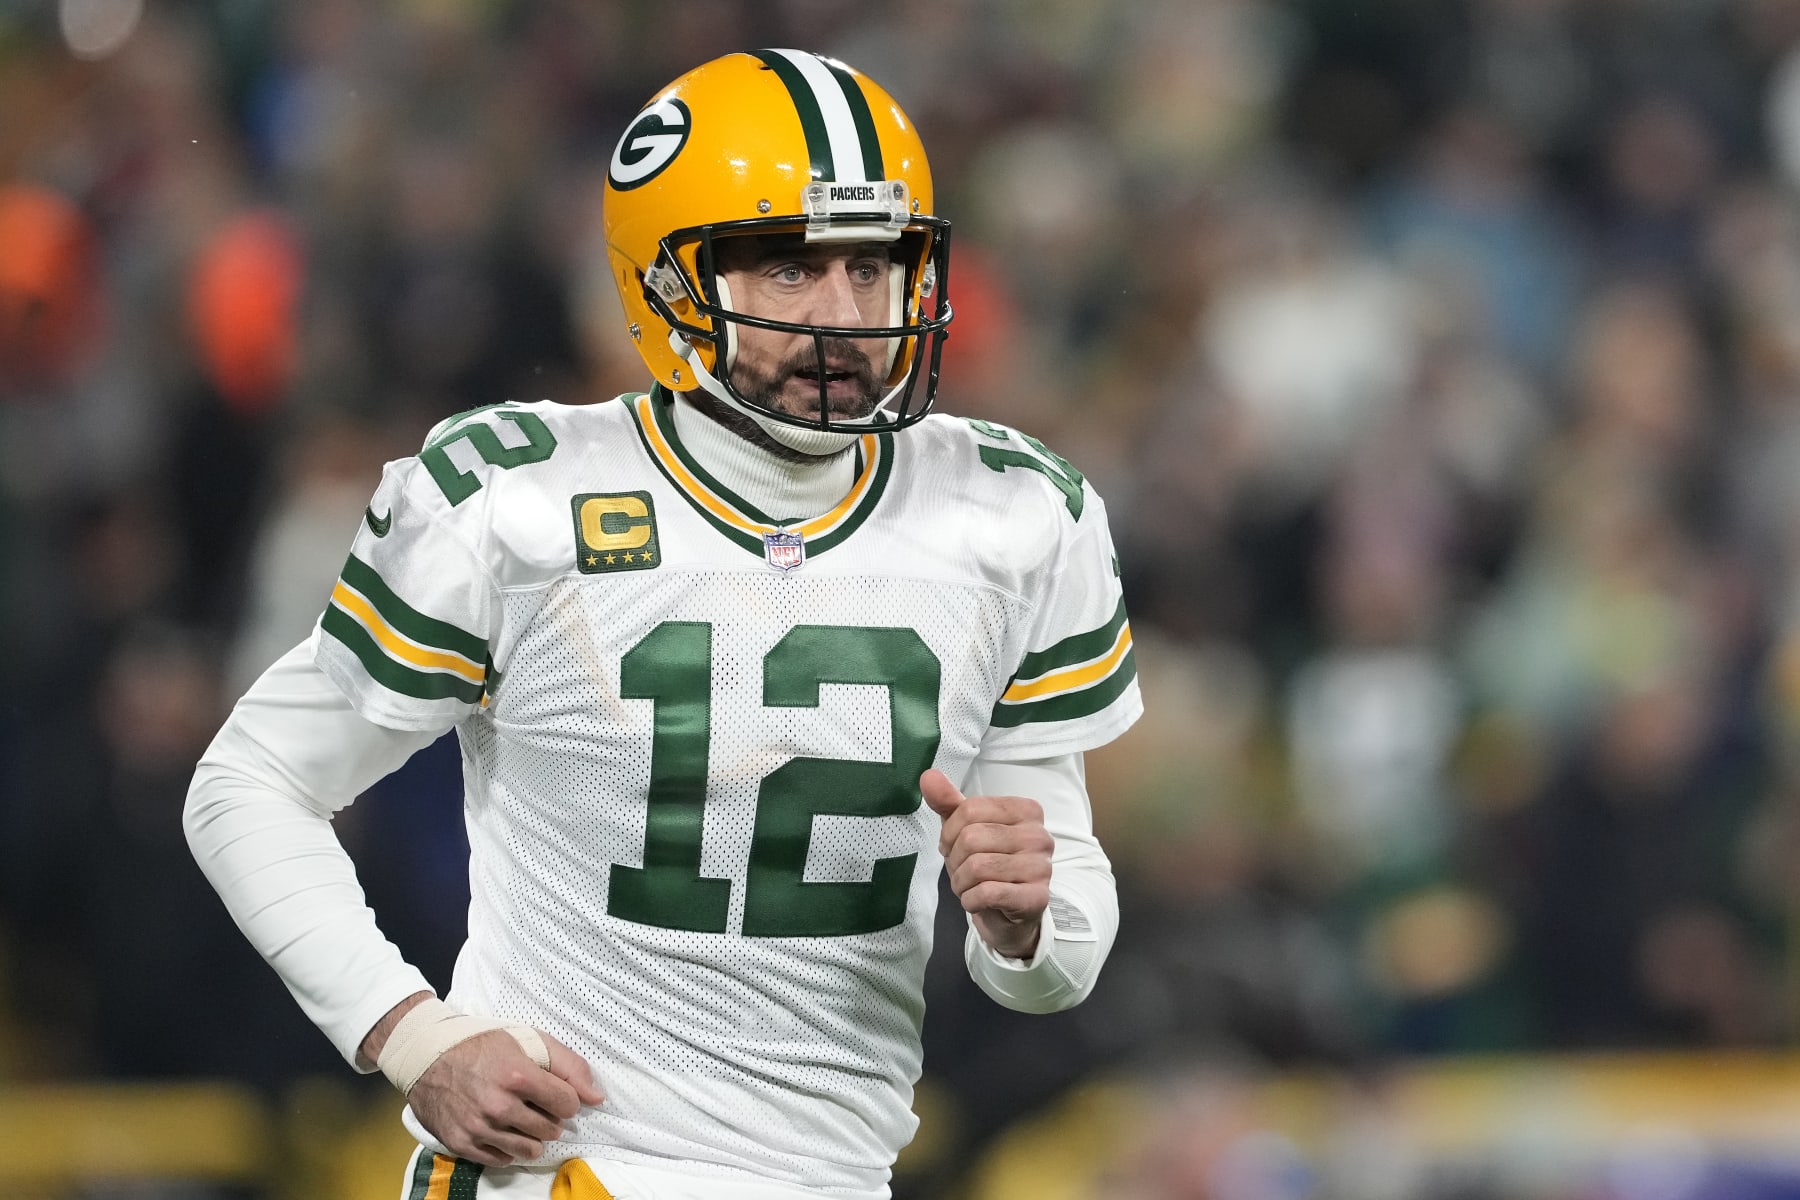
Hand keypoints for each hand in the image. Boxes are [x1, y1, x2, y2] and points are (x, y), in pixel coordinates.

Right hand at [407, 1027, 604, 1166]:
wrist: (428, 1057)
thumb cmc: (482, 1045)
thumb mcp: (529, 1040)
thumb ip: (568, 1065)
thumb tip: (596, 1097)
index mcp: (518, 1076)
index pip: (568, 1104)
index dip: (566, 1098)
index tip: (555, 1093)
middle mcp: (498, 1106)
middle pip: (551, 1129)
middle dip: (550, 1117)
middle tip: (536, 1104)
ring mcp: (479, 1128)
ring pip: (530, 1149)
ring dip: (532, 1136)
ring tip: (521, 1118)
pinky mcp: (462, 1143)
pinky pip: (502, 1159)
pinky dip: (507, 1147)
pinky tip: (501, 1128)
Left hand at [920, 767, 1052, 958]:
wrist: (1010, 913)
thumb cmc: (989, 863)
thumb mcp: (966, 828)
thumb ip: (948, 802)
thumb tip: (928, 776)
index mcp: (1026, 810)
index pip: (970, 809)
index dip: (949, 833)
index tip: (952, 847)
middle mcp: (1039, 835)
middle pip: (972, 838)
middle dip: (955, 860)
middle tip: (961, 871)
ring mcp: (1042, 867)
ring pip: (978, 867)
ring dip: (961, 883)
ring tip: (969, 886)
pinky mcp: (1036, 898)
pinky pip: (987, 893)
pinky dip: (970, 900)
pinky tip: (977, 901)